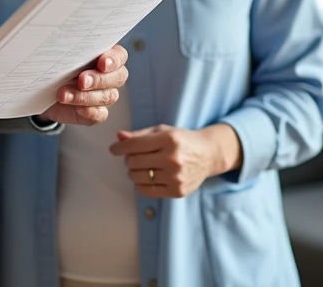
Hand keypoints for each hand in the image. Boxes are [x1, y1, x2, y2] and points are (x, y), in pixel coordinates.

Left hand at [36, 44, 128, 126]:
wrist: (43, 90)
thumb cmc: (57, 67)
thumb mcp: (62, 55)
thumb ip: (71, 51)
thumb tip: (67, 43)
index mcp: (105, 56)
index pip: (119, 56)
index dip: (113, 60)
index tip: (102, 63)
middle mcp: (109, 75)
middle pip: (118, 77)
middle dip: (99, 79)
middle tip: (81, 81)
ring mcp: (104, 95)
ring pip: (108, 96)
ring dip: (86, 96)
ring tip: (65, 94)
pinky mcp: (96, 112)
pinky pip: (101, 114)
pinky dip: (90, 111)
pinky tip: (78, 109)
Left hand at [109, 123, 242, 197]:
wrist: (208, 155)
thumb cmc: (182, 140)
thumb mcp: (163, 131)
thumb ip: (140, 135)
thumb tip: (119, 137)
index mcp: (169, 139)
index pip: (134, 145)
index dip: (119, 147)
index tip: (114, 149)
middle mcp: (173, 159)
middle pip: (133, 162)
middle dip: (129, 158)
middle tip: (135, 156)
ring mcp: (175, 177)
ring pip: (137, 177)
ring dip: (134, 171)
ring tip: (143, 165)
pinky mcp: (177, 191)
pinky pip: (146, 191)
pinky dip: (141, 184)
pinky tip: (147, 176)